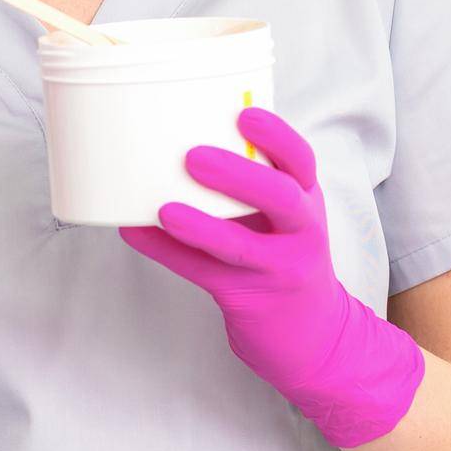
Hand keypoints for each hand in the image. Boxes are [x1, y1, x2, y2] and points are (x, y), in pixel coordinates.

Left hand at [118, 106, 424, 446]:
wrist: (315, 336)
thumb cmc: (285, 256)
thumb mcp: (283, 215)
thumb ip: (249, 179)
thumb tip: (178, 132)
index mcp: (305, 198)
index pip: (301, 160)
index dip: (277, 136)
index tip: (246, 115)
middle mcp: (301, 232)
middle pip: (282, 198)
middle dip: (240, 175)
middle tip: (194, 156)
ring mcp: (278, 269)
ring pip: (242, 247)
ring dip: (201, 227)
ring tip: (164, 209)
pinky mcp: (250, 299)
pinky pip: (204, 275)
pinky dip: (166, 252)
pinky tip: (135, 231)